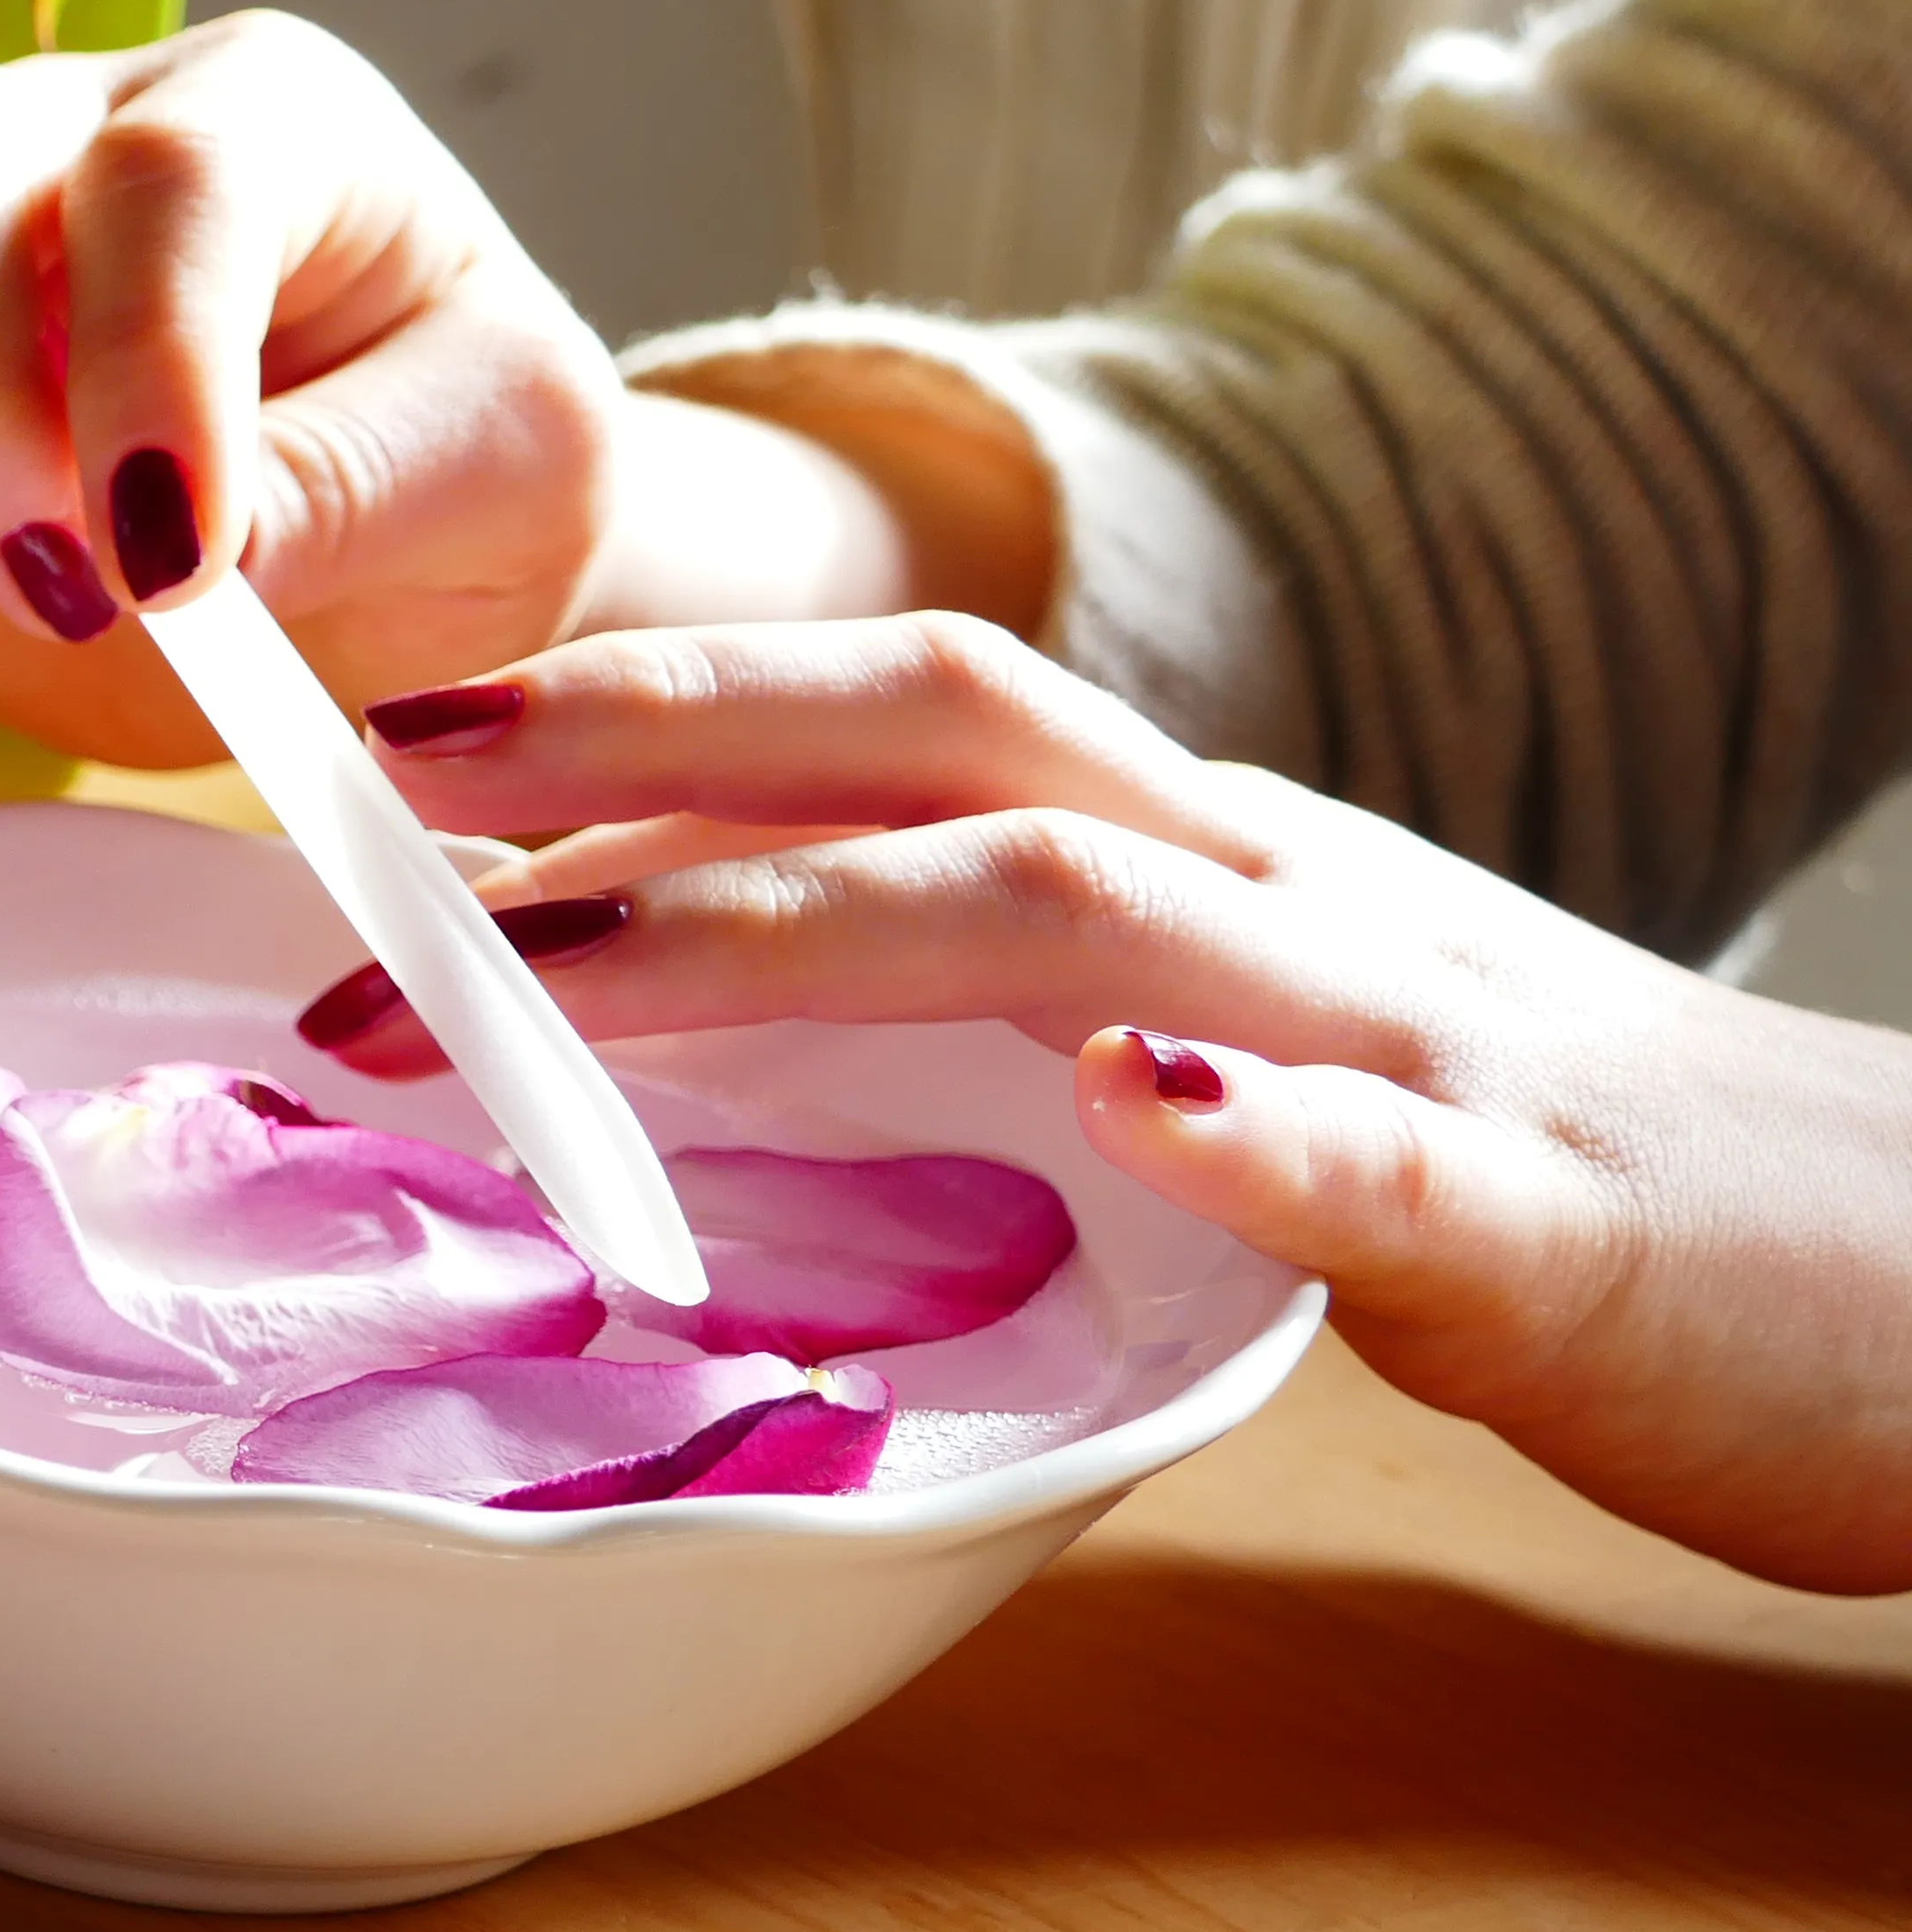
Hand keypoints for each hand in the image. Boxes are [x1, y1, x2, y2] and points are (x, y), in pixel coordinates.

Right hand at [0, 12, 945, 761]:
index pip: (158, 175)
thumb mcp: (510, 477)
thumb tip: (175, 544)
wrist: (396, 561)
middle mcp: (49, 133)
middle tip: (59, 577)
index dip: (148, 365)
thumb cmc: (455, 480)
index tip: (175, 563)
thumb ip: (365, 484)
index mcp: (258, 120)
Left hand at [302, 613, 1911, 1593]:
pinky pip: (1399, 1164)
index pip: (891, 726)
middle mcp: (1289, 904)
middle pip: (939, 747)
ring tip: (557, 971)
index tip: (390, 742)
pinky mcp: (1559, 1224)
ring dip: (804, 929)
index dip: (638, 707)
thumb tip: (740, 1031)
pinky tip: (1135, 1107)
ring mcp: (1424, 1048)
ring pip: (1092, 920)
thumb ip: (1037, 1027)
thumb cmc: (1563, 1186)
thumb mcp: (1259, 1067)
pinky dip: (1255, 1131)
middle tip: (368, 807)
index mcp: (1210, 868)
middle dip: (635, 762)